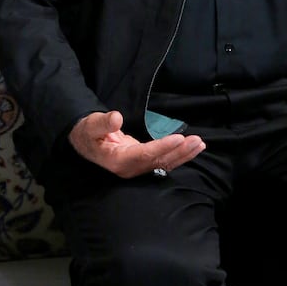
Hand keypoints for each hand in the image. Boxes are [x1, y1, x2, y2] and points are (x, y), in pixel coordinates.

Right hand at [68, 111, 204, 177]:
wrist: (86, 141)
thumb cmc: (89, 132)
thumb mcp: (91, 125)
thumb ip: (102, 123)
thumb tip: (116, 118)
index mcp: (117, 160)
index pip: (144, 155)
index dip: (162, 148)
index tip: (178, 138)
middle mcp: (130, 167)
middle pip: (158, 161)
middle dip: (178, 152)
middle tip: (196, 140)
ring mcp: (138, 167)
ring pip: (164, 163)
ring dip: (183, 155)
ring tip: (199, 144)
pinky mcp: (144, 162)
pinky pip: (164, 161)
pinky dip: (179, 155)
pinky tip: (193, 148)